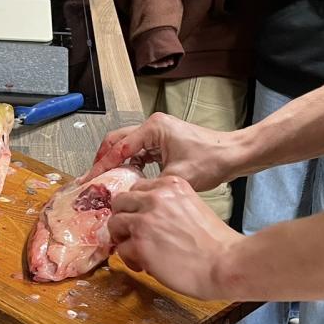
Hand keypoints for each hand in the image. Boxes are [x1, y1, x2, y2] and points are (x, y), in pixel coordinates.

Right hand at [85, 112, 242, 190]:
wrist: (233, 155)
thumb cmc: (211, 161)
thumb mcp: (175, 177)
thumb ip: (147, 186)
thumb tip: (128, 197)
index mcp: (153, 128)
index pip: (118, 147)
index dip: (102, 165)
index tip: (89, 179)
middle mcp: (153, 126)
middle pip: (117, 141)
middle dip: (104, 160)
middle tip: (93, 179)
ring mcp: (158, 133)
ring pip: (127, 146)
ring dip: (117, 162)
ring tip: (106, 181)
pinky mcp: (164, 141)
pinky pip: (140, 152)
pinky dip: (131, 164)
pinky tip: (127, 179)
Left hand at [107, 175, 243, 298]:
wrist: (225, 264)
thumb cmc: (214, 242)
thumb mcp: (192, 207)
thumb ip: (168, 206)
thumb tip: (145, 217)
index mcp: (171, 186)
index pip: (138, 188)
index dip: (137, 206)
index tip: (142, 219)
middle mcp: (155, 198)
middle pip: (120, 202)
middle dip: (124, 219)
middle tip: (134, 235)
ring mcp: (145, 220)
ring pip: (114, 224)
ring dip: (124, 239)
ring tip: (139, 253)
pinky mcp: (139, 244)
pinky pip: (121, 249)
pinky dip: (130, 260)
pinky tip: (146, 266)